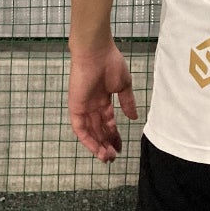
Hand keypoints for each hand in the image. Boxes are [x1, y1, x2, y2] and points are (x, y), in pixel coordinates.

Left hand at [68, 40, 138, 162]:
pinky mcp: (75, 107)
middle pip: (98, 130)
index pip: (108, 122)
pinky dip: (87, 140)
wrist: (96, 52)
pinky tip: (96, 149)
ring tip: (107, 157)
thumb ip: (128, 102)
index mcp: (103, 99)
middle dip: (106, 144)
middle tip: (113, 157)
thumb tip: (134, 118)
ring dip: (97, 146)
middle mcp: (92, 106)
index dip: (114, 136)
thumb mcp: (124, 86)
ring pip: (90, 132)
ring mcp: (83, 107)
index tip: (121, 147)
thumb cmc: (111, 63)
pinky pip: (80, 128)